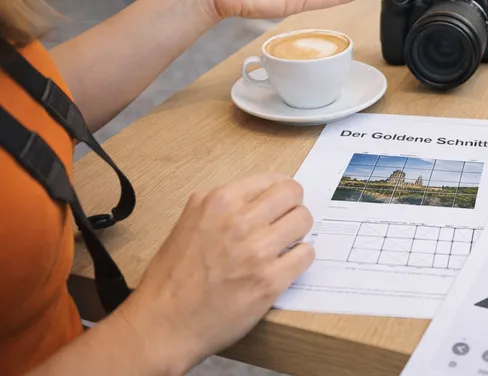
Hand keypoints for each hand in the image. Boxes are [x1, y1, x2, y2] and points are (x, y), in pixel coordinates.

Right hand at [116, 174, 313, 372]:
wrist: (164, 323)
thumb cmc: (173, 277)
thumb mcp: (190, 222)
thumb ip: (224, 206)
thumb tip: (261, 199)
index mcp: (218, 201)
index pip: (273, 180)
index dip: (279, 194)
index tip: (278, 206)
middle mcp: (238, 221)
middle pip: (293, 194)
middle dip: (292, 208)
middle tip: (283, 225)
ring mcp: (256, 251)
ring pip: (303, 220)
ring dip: (297, 233)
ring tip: (282, 247)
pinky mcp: (270, 280)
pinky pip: (306, 254)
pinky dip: (299, 258)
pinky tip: (283, 266)